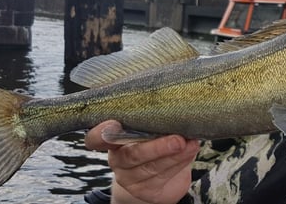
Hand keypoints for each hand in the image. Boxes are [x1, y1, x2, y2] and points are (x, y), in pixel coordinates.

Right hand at [85, 120, 200, 203]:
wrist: (160, 177)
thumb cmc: (153, 141)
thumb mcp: (148, 126)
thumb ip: (151, 114)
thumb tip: (172, 94)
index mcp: (112, 140)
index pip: (96, 139)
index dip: (101, 133)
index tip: (114, 123)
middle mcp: (118, 160)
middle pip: (131, 155)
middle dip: (156, 147)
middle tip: (177, 139)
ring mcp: (130, 178)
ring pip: (151, 167)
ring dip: (174, 156)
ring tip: (190, 144)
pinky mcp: (145, 191)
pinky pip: (163, 177)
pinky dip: (180, 162)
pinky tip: (190, 151)